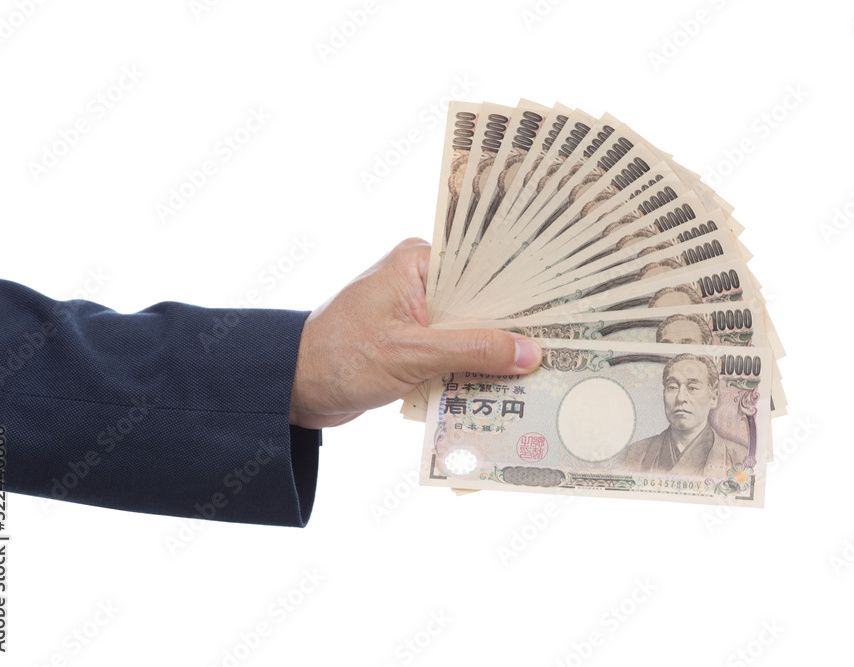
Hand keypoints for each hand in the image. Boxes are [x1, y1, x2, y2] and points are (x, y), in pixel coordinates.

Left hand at [289, 238, 542, 428]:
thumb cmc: (341, 358)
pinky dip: (471, 372)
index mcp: (418, 263)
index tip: (560, 308)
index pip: (483, 267)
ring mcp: (417, 317)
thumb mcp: (413, 354)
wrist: (293, 391)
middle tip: (559, 349)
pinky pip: (454, 355)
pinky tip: (503, 391)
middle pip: (481, 303)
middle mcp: (421, 283)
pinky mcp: (414, 347)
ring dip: (493, 357)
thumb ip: (473, 350)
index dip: (520, 289)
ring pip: (471, 333)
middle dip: (512, 329)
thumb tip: (529, 353)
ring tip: (540, 375)